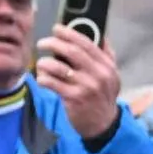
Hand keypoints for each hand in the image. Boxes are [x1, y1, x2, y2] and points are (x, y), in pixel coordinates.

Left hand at [34, 25, 123, 142]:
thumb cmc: (103, 97)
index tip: (57, 28)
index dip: (69, 33)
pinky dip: (43, 78)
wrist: (103, 124)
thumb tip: (100, 35)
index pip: (87, 44)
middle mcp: (98, 75)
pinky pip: (51, 83)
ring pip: (57, 67)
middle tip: (42, 43)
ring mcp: (85, 87)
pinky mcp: (73, 98)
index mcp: (107, 67)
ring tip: (41, 64)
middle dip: (53, 43)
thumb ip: (106, 56)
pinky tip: (42, 79)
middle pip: (72, 52)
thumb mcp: (111, 76)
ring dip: (44, 62)